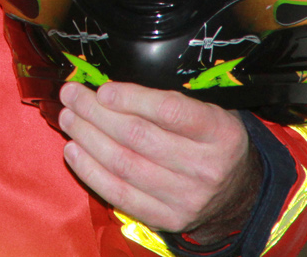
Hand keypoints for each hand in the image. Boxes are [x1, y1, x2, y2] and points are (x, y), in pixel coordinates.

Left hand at [58, 82, 261, 245]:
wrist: (237, 194)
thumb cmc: (211, 142)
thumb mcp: (208, 111)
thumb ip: (169, 99)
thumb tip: (110, 88)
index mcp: (220, 133)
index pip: (171, 112)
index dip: (131, 98)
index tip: (103, 89)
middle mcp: (205, 167)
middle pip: (138, 137)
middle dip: (95, 113)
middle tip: (72, 96)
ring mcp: (186, 197)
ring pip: (124, 164)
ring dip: (87, 138)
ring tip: (68, 118)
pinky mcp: (166, 219)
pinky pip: (119, 194)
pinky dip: (90, 172)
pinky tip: (74, 151)